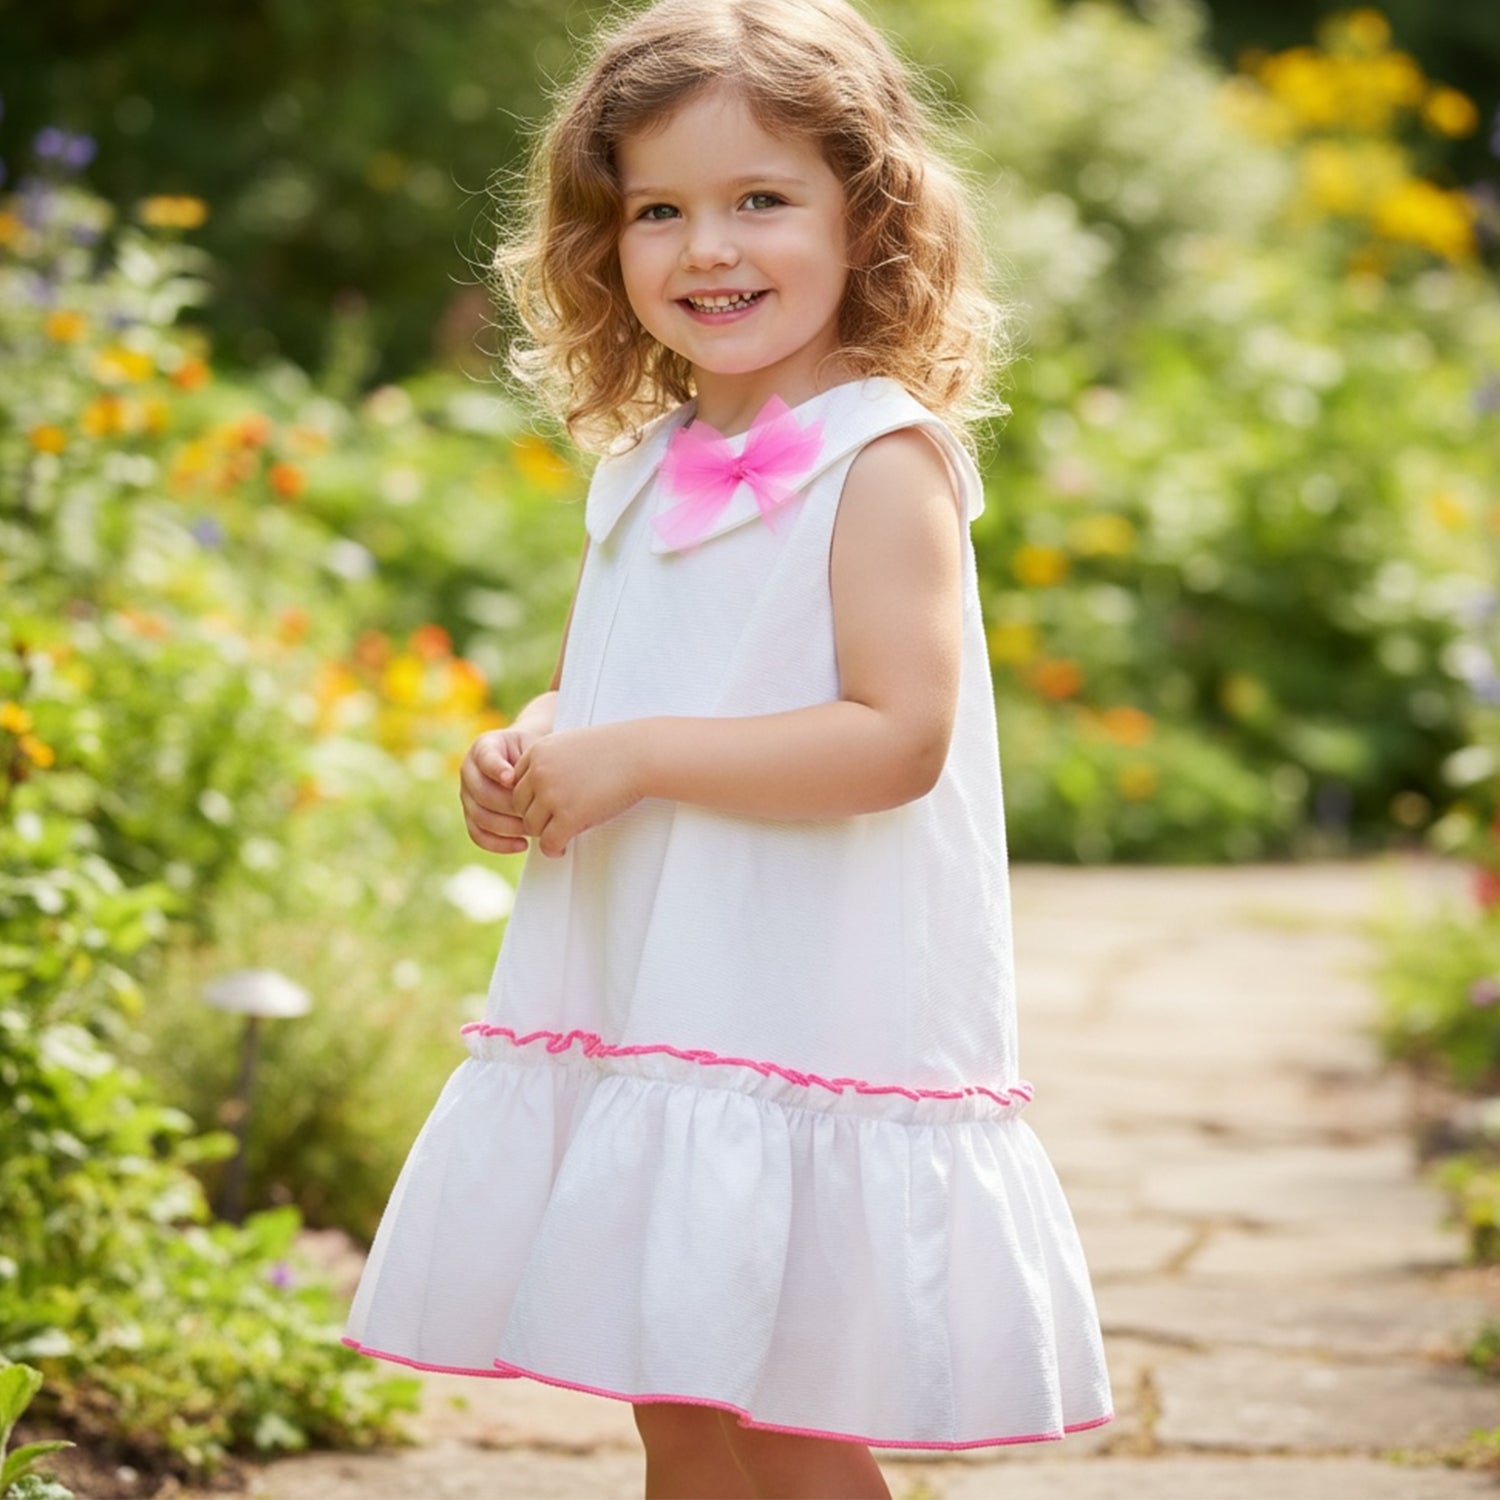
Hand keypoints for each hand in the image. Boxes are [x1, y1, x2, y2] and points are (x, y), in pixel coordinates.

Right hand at [460, 726, 546, 854]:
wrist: (528, 759)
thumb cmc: (535, 751)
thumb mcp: (534, 745)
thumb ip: (530, 760)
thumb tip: (520, 784)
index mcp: (484, 748)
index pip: (486, 759)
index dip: (497, 770)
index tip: (512, 778)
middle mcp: (469, 771)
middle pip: (483, 793)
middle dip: (511, 806)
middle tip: (536, 812)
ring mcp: (467, 795)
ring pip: (481, 817)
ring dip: (509, 827)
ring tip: (534, 829)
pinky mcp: (471, 815)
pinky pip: (478, 835)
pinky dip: (500, 844)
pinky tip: (523, 844)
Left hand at [511, 723, 645, 856]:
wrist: (640, 754)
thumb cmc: (615, 749)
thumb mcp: (573, 744)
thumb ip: (552, 761)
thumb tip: (542, 787)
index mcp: (538, 751)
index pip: (517, 783)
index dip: (531, 798)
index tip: (546, 806)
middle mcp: (539, 772)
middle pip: (519, 806)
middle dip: (535, 817)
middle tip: (552, 824)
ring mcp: (552, 795)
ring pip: (531, 826)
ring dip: (544, 834)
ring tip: (559, 836)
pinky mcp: (568, 816)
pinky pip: (548, 842)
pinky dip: (553, 849)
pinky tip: (563, 848)